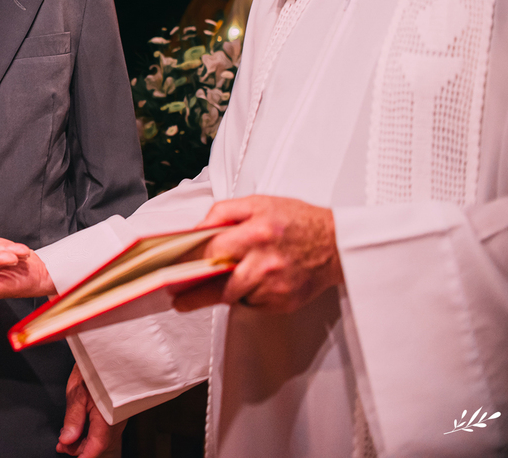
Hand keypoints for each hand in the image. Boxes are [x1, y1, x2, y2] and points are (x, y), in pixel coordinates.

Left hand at [58, 364, 121, 455]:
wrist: (107, 354)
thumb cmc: (93, 368)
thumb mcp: (77, 391)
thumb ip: (73, 418)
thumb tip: (67, 439)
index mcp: (108, 415)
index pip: (98, 444)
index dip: (85, 455)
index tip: (72, 457)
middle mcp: (117, 420)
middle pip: (99, 444)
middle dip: (79, 448)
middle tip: (61, 446)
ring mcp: (118, 418)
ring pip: (102, 439)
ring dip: (84, 441)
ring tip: (65, 439)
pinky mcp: (117, 414)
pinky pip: (105, 431)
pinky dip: (91, 434)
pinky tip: (78, 432)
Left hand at [172, 195, 343, 313]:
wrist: (336, 244)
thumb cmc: (296, 220)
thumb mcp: (258, 202)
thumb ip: (223, 212)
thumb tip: (196, 229)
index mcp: (256, 233)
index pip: (211, 253)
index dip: (187, 264)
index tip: (171, 273)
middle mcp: (265, 262)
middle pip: (219, 286)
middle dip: (194, 294)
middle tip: (178, 299)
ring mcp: (275, 286)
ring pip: (235, 297)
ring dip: (222, 293)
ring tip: (209, 290)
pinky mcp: (284, 302)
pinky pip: (253, 304)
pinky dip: (247, 296)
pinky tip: (251, 283)